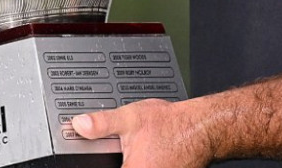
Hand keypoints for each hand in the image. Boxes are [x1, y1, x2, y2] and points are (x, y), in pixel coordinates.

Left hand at [71, 98, 212, 167]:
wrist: (201, 127)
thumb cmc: (172, 124)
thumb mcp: (131, 117)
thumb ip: (102, 123)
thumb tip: (80, 125)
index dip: (105, 165)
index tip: (113, 156)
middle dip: (121, 159)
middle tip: (127, 149)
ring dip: (135, 162)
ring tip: (143, 150)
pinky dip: (148, 163)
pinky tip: (150, 153)